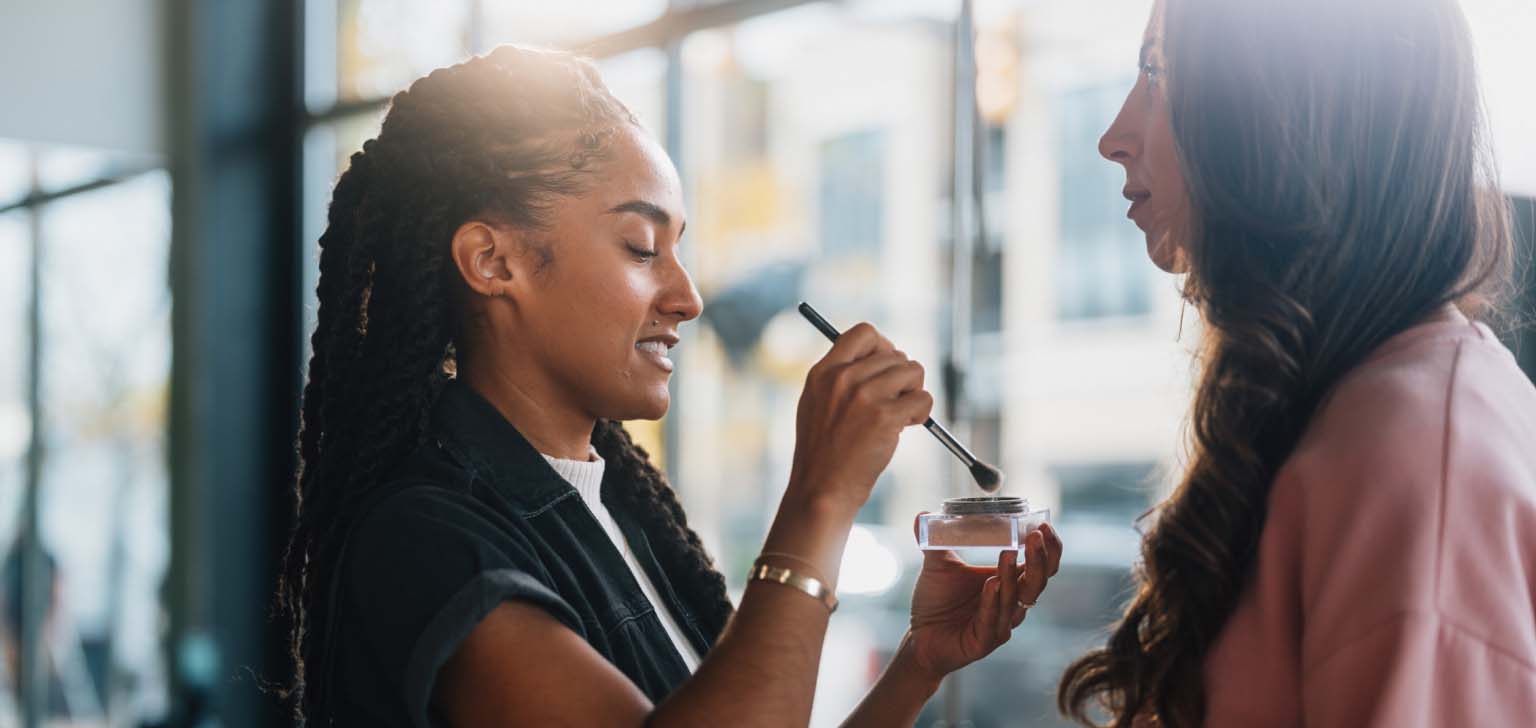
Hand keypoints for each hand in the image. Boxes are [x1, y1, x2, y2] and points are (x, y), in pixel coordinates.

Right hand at [787, 323, 933, 514]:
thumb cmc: (822, 453)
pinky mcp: (885, 418)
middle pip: (895, 354)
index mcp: (824, 371)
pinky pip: (923, 399)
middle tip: (893, 403)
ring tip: (898, 416)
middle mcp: (843, 378)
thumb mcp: (816, 404)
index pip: (864, 333)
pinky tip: (905, 427)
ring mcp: (865, 396)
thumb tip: (881, 359)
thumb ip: (840, 378)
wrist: (821, 490)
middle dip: (902, 378)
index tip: (886, 367)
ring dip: (913, 393)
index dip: (883, 346)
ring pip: (914, 371)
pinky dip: (922, 413)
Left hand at [901, 518, 1062, 680]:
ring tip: (1008, 552)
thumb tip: (923, 514)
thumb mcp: (937, 566)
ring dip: (1012, 575)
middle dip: (1040, 558)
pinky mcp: (984, 641)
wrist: (920, 638)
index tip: (1043, 524)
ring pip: (1015, 599)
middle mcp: (1011, 603)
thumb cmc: (937, 602)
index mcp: (1009, 583)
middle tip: (1036, 534)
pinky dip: (992, 601)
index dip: (1048, 548)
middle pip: (1037, 581)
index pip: (1040, 565)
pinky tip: (992, 584)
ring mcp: (1000, 623)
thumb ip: (935, 540)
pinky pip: (992, 620)